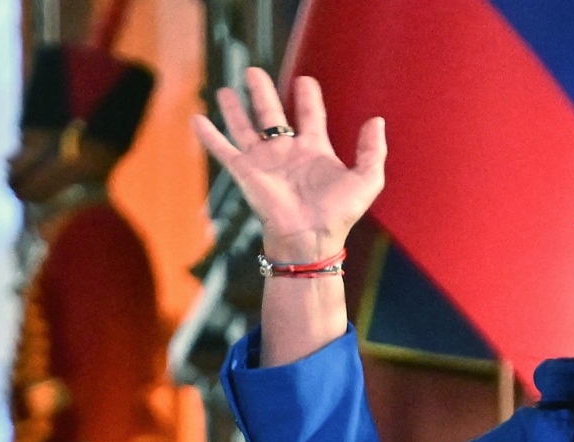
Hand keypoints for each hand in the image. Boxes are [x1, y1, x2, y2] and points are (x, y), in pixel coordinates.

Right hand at [192, 69, 386, 259]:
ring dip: (234, 108)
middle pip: (271, 114)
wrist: (310, 238)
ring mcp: (264, 161)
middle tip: (253, 72)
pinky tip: (197, 119)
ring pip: (245, 127)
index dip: (309, 98)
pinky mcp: (245, 172)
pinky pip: (223, 149)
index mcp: (314, 150)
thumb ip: (373, 150)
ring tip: (226, 89)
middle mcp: (287, 152)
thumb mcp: (366, 179)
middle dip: (262, 92)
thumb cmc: (339, 214)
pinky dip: (209, 135)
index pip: (311, 115)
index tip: (306, 81)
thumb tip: (376, 120)